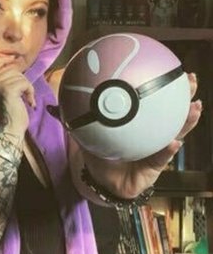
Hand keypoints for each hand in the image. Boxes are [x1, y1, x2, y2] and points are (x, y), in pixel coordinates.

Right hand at [0, 56, 35, 134]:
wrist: (9, 131)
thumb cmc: (10, 116)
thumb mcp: (5, 96)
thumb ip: (7, 83)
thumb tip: (16, 69)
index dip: (3, 60)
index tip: (14, 57)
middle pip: (13, 70)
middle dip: (23, 81)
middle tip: (26, 95)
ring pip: (21, 77)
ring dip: (28, 88)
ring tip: (26, 100)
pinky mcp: (8, 90)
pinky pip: (25, 83)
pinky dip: (30, 92)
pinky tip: (29, 102)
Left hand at [83, 73, 201, 198]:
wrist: (102, 182)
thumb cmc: (101, 157)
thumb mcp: (90, 136)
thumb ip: (83, 121)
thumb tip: (59, 106)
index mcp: (140, 125)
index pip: (156, 104)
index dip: (167, 88)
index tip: (174, 70)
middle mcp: (153, 135)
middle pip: (174, 114)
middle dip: (185, 97)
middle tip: (191, 82)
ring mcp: (158, 150)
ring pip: (177, 133)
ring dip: (187, 121)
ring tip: (193, 108)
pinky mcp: (155, 167)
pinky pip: (163, 158)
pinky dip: (168, 150)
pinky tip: (174, 142)